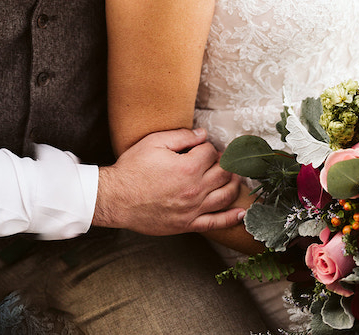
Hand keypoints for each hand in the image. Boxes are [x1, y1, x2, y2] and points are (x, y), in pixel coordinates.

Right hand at [92, 128, 244, 235]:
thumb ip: (180, 136)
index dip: (209, 146)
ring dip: (235, 185)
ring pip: (226, 196)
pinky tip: (243, 212)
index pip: (211, 153)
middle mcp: (195, 189)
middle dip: (227, 163)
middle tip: (224, 159)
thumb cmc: (132, 169)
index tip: (203, 146)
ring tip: (235, 178)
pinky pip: (217, 223)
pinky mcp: (188, 224)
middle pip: (224, 173)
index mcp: (187, 167)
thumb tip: (202, 134)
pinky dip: (232, 218)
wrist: (116, 198)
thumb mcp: (153, 143)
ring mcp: (193, 209)